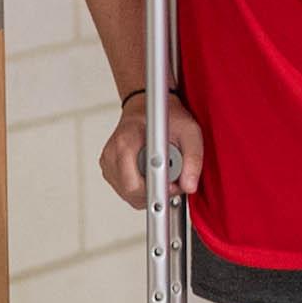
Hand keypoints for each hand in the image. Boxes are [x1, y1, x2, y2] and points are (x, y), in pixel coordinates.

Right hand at [100, 92, 204, 207]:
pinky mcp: (110, 169)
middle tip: (172, 179)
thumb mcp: (189, 131)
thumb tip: (189, 185)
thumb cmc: (166, 116)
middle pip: (131, 193)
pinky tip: (151, 173)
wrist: (148, 107)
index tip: (171, 186)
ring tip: (162, 172)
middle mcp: (112, 153)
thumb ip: (193, 159)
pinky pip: (126, 191)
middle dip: (155, 192)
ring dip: (149, 191)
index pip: (134, 185)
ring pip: (129, 195)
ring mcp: (108, 162)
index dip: (156, 191)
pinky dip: (142, 188)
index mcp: (126, 142)